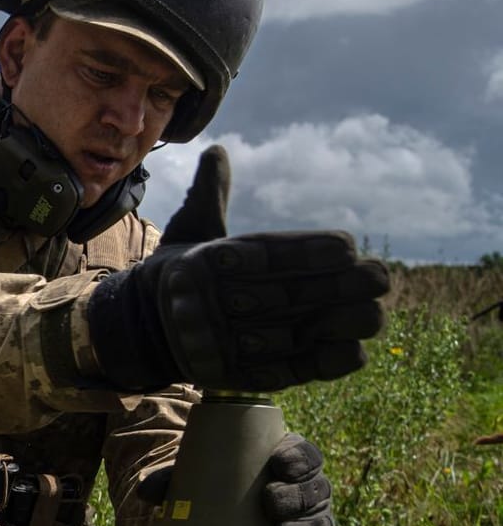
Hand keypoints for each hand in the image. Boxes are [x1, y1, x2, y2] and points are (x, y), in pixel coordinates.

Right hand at [86, 145, 389, 391]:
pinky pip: (284, 372)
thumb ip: (212, 195)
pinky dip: (320, 364)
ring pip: (290, 335)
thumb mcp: (190, 230)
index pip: (262, 255)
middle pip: (283, 296)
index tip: (349, 246)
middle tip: (380, 277)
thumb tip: (218, 150)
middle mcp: (211, 304)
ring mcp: (222, 343)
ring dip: (337, 326)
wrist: (146, 328)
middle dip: (337, 288)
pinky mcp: (235, 375)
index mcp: (202, 263)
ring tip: (376, 312)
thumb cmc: (184, 273)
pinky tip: (355, 349)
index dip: (308, 251)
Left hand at [135, 432, 336, 525]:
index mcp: (284, 461)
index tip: (278, 464)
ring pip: (322, 524)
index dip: (298, 457)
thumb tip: (144, 491)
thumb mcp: (196, 480)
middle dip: (298, 496)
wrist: (220, 524)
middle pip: (316, 489)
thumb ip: (171, 480)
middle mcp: (305, 490)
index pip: (304, 453)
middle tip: (271, 503)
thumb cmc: (214, 489)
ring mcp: (311, 522)